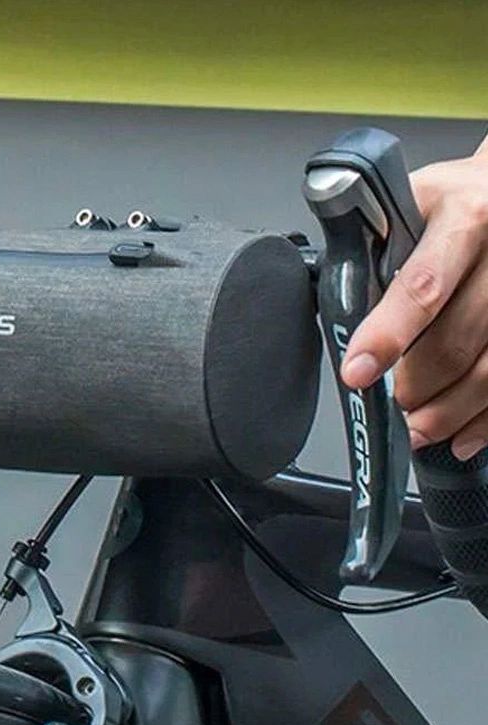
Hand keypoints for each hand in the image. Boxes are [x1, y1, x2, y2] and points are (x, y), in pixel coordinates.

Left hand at [339, 143, 487, 460]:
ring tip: (420, 428)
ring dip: (449, 411)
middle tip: (392, 405)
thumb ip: (374, 254)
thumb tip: (336, 314)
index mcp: (463, 213)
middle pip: (457, 341)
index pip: (422, 287)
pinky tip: (462, 435)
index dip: (386, 336)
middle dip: (414, 386)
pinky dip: (485, 417)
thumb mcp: (406, 206)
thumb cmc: (448, 205)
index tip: (356, 373)